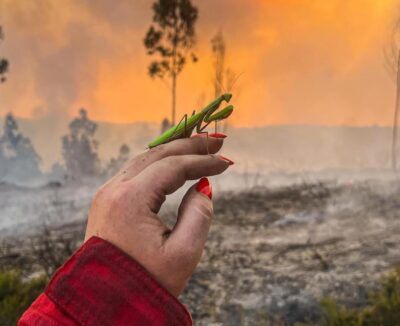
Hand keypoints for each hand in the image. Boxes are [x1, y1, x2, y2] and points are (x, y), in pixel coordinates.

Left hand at [84, 134, 232, 296]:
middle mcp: (113, 190)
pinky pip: (136, 172)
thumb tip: (203, 186)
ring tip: (200, 147)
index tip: (226, 161)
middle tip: (216, 140)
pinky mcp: (107, 201)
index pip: (172, 168)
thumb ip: (199, 215)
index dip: (202, 161)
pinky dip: (160, 164)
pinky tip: (176, 163)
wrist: (106, 303)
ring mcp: (107, 194)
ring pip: (145, 160)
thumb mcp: (183, 254)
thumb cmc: (146, 283)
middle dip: (189, 145)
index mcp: (130, 201)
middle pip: (157, 155)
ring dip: (174, 151)